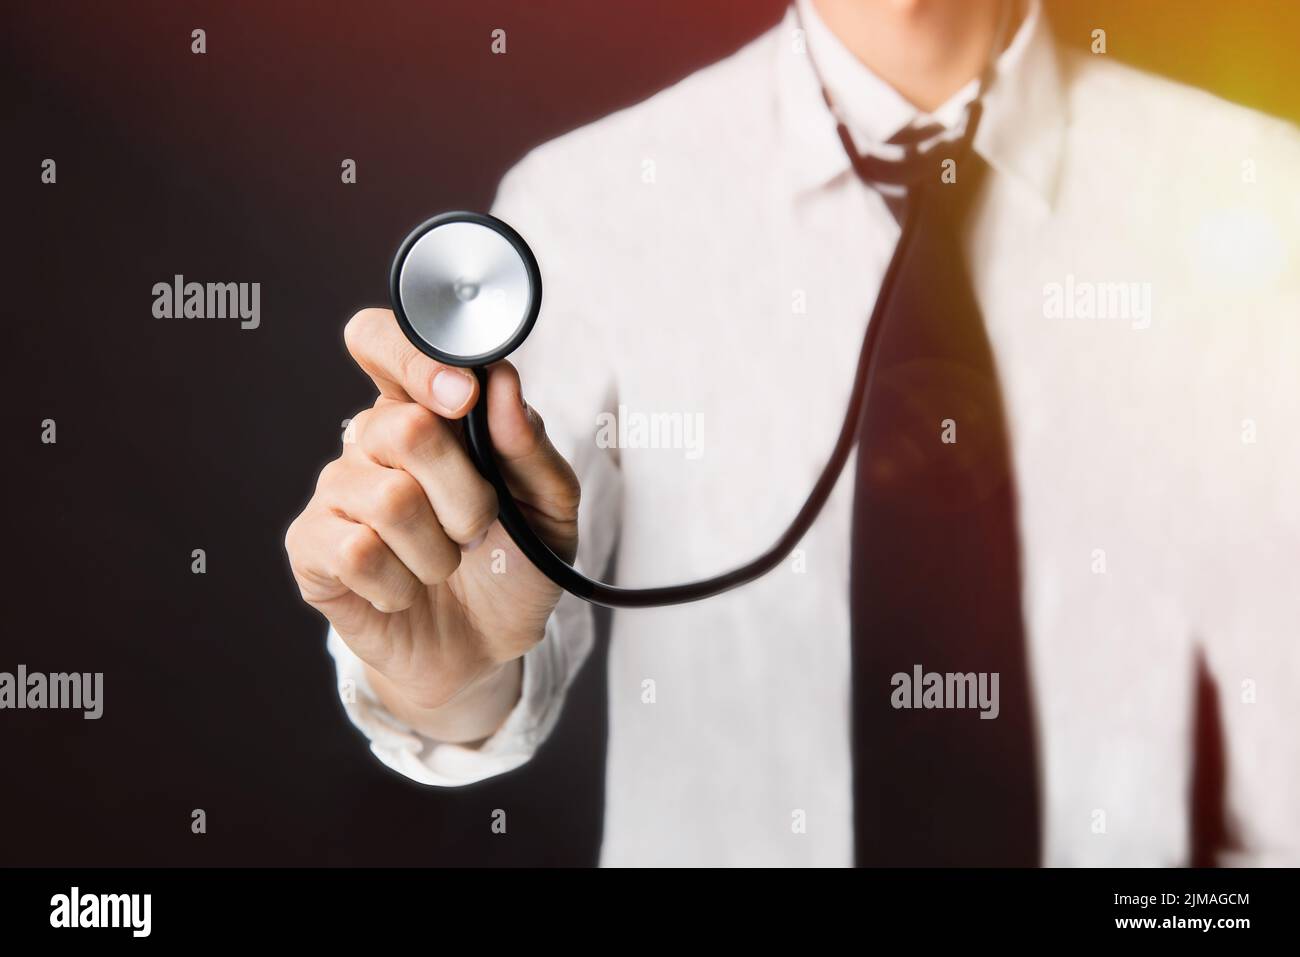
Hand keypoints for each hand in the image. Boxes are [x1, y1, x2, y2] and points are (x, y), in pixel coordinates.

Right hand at [285, 309, 579, 741]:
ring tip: (444, 563)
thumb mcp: (550, 508)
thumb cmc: (513, 563)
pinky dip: (401, 585)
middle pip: (405, 428)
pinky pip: (356, 553)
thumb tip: (503, 383)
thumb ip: (530, 446)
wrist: (487, 648)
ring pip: (390, 502)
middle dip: (465, 494)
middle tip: (477, 526)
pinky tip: (404, 591)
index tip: (462, 396)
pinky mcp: (311, 548)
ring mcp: (336, 491)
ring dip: (439, 551)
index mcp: (426, 408)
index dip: (414, 357)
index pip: (383, 339)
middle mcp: (372, 439)